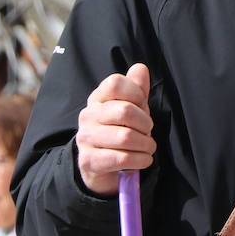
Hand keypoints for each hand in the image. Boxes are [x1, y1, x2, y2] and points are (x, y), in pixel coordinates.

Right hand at [76, 63, 155, 195]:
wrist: (102, 167)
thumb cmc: (120, 131)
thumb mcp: (131, 108)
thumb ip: (137, 89)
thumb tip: (140, 68)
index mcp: (98, 98)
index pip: (115, 83)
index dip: (136, 93)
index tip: (142, 106)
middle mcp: (88, 115)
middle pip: (124, 111)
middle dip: (145, 123)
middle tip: (148, 131)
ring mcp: (86, 138)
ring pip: (125, 137)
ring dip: (146, 144)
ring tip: (148, 147)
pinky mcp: (89, 161)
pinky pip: (122, 158)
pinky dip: (140, 159)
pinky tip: (144, 159)